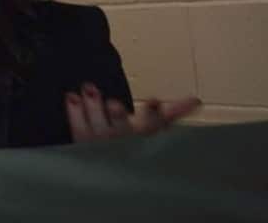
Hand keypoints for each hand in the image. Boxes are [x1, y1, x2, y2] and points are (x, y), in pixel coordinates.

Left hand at [65, 82, 202, 141]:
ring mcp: (101, 148)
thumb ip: (172, 115)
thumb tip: (196, 100)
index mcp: (145, 141)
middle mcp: (123, 146)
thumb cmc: (136, 149)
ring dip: (93, 108)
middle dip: (118, 118)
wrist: (111, 179)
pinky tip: (71, 97)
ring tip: (89, 88)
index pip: (153, 129)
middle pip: (122, 132)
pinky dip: (74, 114)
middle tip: (114, 103)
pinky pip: (77, 131)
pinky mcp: (82, 148)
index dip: (153, 116)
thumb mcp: (156, 133)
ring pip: (97, 129)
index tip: (154, 101)